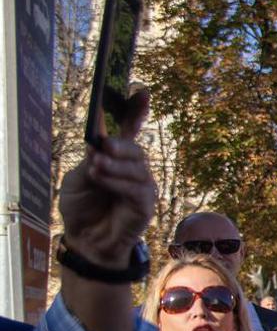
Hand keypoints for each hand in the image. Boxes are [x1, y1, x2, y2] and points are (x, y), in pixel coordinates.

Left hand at [58, 87, 154, 267]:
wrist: (85, 240)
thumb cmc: (81, 207)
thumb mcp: (77, 177)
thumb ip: (91, 159)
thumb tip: (101, 143)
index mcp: (116, 157)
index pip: (130, 129)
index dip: (137, 109)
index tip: (142, 90)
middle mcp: (133, 169)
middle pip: (136, 149)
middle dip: (121, 145)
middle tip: (103, 146)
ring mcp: (142, 187)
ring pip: (137, 168)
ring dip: (115, 166)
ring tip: (95, 168)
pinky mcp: (145, 206)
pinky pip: (137, 189)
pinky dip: (118, 183)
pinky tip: (102, 180)